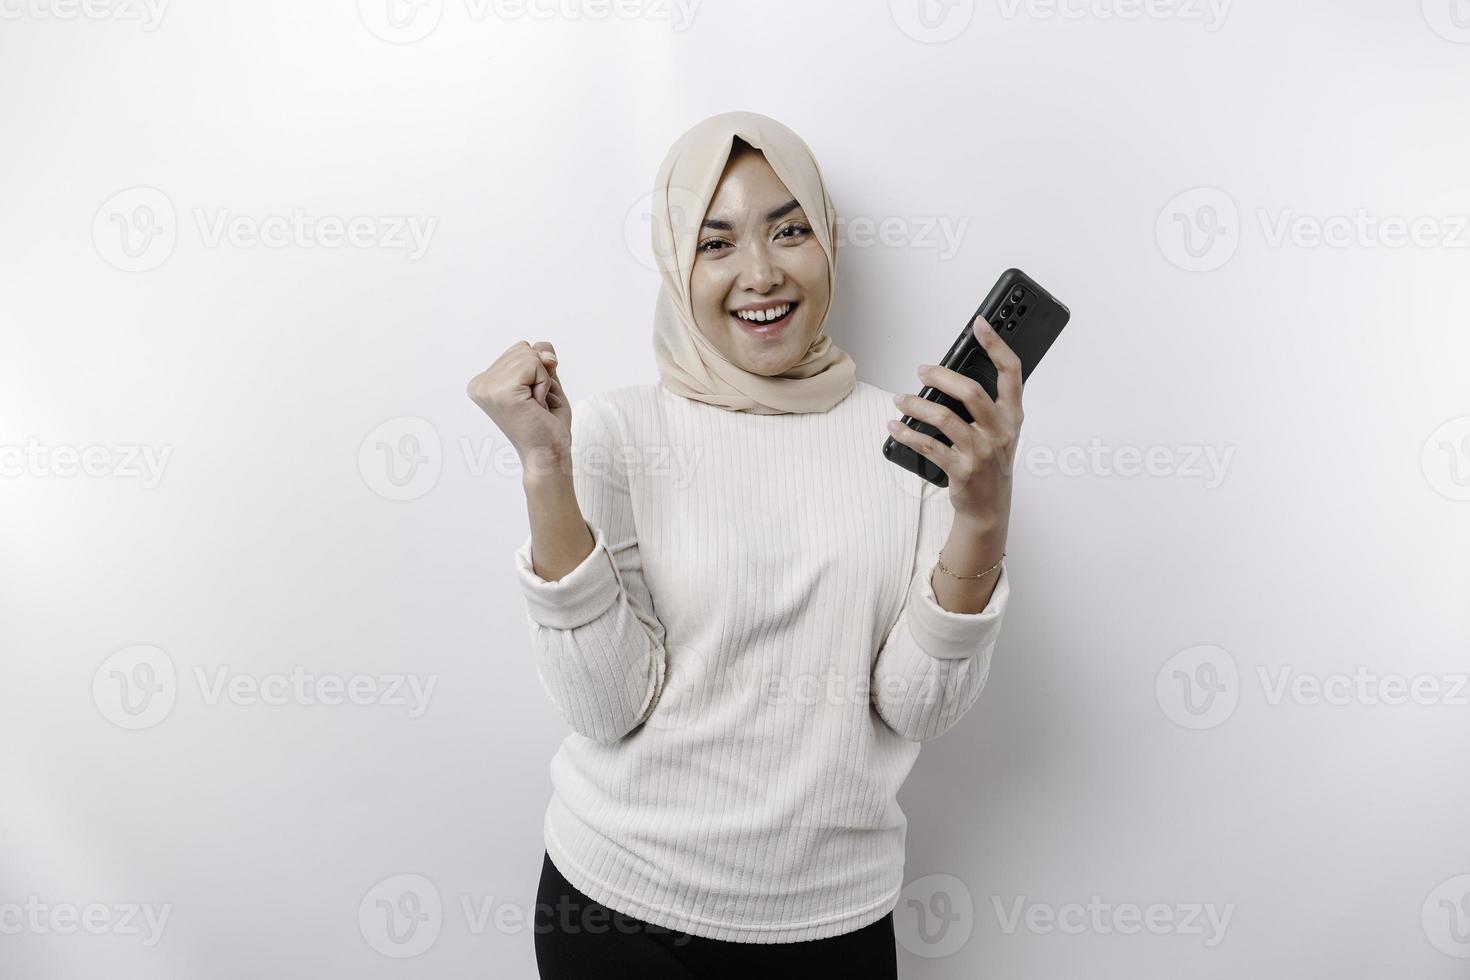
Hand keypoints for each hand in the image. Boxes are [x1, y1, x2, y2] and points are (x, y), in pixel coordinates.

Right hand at [466, 340, 571, 480]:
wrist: (548, 456)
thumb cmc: (547, 424)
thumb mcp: (546, 380)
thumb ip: (541, 358)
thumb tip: (543, 351)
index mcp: (483, 383)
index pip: (521, 350)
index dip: (537, 372)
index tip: (531, 400)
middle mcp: (480, 384)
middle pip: (524, 349)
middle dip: (541, 375)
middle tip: (535, 404)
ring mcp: (488, 388)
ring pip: (530, 355)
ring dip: (543, 381)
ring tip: (535, 406)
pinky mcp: (501, 392)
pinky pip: (535, 364)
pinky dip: (544, 384)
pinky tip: (536, 405)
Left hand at [888, 315, 1022, 526]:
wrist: (990, 508)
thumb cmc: (990, 463)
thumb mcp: (999, 432)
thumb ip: (985, 406)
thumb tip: (949, 377)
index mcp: (1013, 416)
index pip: (1011, 372)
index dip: (996, 345)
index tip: (980, 325)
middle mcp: (1001, 431)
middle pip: (971, 392)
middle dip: (942, 376)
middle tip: (921, 371)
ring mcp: (982, 452)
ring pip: (945, 418)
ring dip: (916, 406)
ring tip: (900, 400)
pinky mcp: (962, 470)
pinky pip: (930, 446)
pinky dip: (908, 434)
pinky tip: (896, 427)